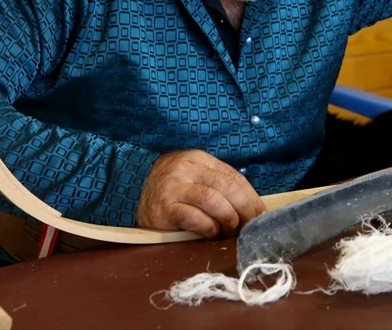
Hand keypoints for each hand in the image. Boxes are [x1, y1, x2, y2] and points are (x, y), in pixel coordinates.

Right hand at [136, 150, 266, 237]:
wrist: (131, 190)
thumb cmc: (170, 186)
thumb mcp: (192, 175)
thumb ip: (217, 184)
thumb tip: (249, 205)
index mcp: (198, 159)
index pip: (233, 176)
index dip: (250, 196)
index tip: (260, 213)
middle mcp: (187, 170)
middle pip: (227, 187)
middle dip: (244, 209)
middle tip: (250, 225)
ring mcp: (174, 188)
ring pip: (214, 202)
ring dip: (228, 219)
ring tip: (230, 231)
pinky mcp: (165, 209)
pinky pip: (195, 219)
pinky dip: (209, 228)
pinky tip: (212, 233)